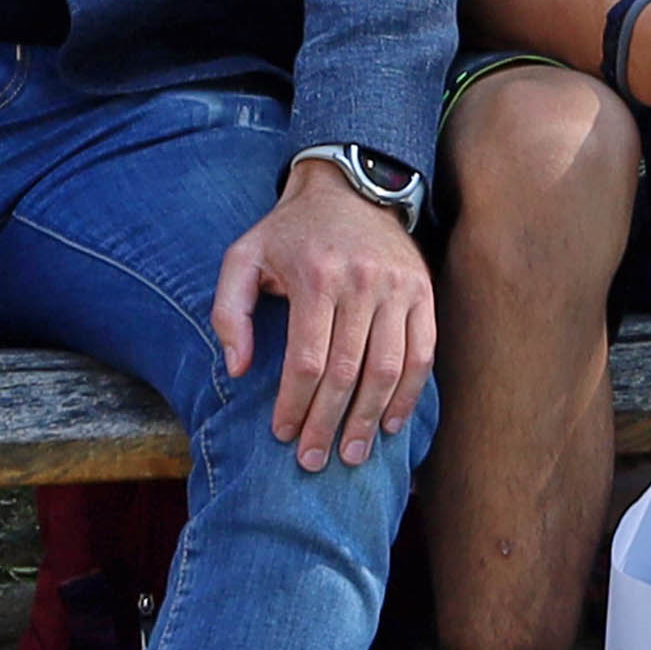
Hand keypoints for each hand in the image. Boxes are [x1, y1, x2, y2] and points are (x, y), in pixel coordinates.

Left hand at [214, 155, 436, 470]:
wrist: (349, 188)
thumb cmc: (289, 233)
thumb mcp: (243, 257)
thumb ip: (228, 311)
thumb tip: (236, 369)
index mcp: (315, 276)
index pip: (308, 359)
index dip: (296, 404)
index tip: (282, 435)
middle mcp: (362, 282)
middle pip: (348, 372)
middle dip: (329, 423)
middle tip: (314, 461)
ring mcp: (399, 288)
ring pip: (388, 369)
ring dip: (370, 419)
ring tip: (352, 454)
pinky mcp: (423, 293)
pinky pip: (421, 354)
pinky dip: (407, 394)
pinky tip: (390, 423)